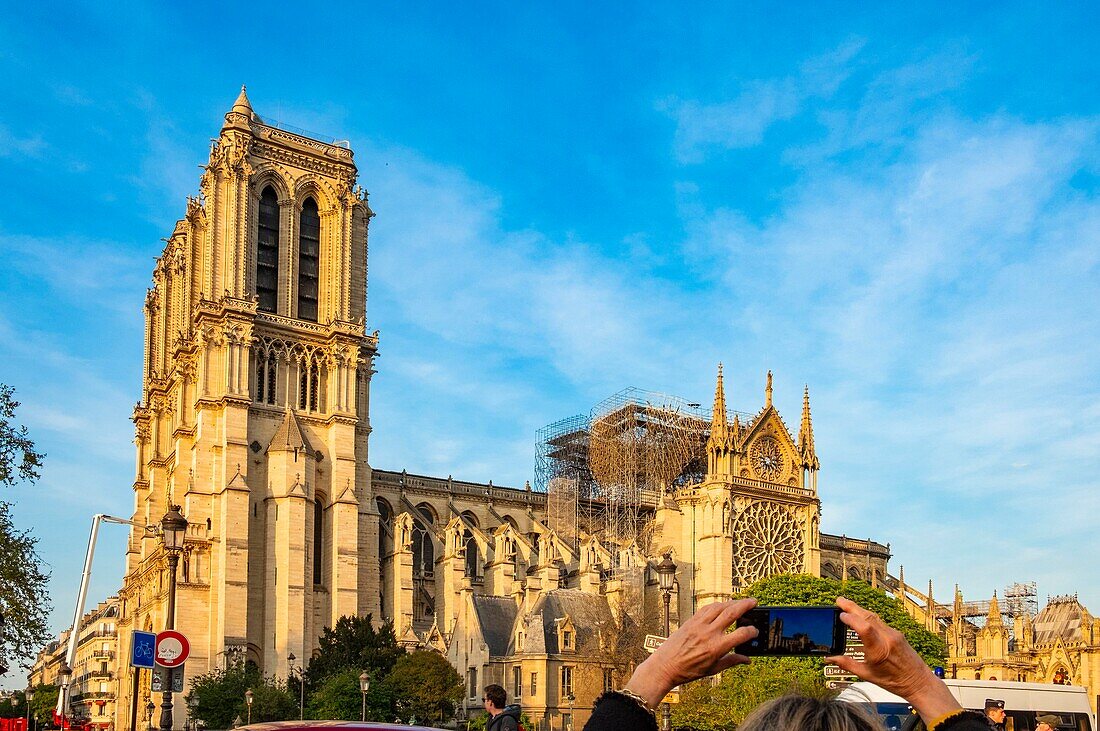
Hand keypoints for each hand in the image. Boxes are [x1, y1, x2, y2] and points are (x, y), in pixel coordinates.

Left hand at [624, 598, 758, 708]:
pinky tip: (722, 605)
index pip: (740, 635)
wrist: (666, 666)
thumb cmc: (688, 670)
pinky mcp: (691, 621)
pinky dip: (717, 605)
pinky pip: (706, 608)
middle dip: (745, 605)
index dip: (751, 631)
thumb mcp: (713, 670)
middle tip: (754, 601)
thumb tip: (746, 660)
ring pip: (719, 607)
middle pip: (731, 613)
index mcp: (716, 648)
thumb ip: (731, 662)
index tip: (755, 631)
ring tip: (740, 602)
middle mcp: (709, 633)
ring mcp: (699, 625)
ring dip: (732, 602)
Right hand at [826, 596, 959, 722]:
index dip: (851, 619)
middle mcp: (887, 639)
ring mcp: (894, 634)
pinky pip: (880, 621)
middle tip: (839, 600)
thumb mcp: (867, 675)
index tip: (840, 615)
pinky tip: (861, 616)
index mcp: (879, 652)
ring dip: (859, 609)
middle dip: (852, 607)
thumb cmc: (894, 681)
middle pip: (868, 617)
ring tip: (846, 604)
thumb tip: (830, 658)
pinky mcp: (897, 633)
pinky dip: (868, 616)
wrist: (918, 682)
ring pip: (874, 617)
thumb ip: (847, 664)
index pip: (865, 628)